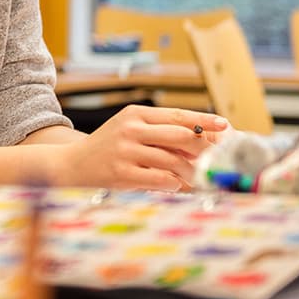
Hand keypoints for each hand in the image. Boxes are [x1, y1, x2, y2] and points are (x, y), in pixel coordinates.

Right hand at [58, 105, 227, 190]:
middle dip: (204, 148)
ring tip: (199, 178)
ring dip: (191, 172)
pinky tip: (174, 185)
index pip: (177, 115)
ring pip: (173, 161)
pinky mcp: (122, 173)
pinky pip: (161, 179)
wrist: (74, 164)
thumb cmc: (109, 147)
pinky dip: (174, 184)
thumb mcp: (130, 130)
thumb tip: (201, 140)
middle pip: (180, 136)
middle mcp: (131, 129)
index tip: (224, 124)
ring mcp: (126, 151)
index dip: (203, 120)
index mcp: (135, 114)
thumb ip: (159, 132)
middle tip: (218, 158)